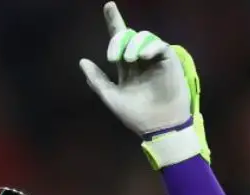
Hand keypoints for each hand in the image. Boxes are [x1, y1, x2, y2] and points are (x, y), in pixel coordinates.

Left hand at [78, 2, 209, 166]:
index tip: (109, 5)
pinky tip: (142, 56)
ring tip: (128, 60)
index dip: (114, 21)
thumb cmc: (135, 115)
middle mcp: (139, 59)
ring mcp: (154, 59)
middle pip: (129, 35)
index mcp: (125, 66)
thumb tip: (82, 61)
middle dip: (118, 40)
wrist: (157, 127)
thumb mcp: (111, 97)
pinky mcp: (168, 61)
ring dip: (132, 44)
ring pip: (143, 37)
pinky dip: (149, 46)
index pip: (119, 39)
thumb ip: (97, 80)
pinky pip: (159, 45)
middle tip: (113, 57)